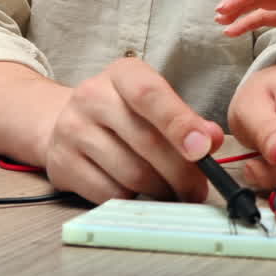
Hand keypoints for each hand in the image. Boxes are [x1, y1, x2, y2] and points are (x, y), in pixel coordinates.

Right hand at [42, 58, 224, 203]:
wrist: (63, 123)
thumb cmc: (123, 114)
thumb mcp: (155, 103)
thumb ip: (187, 119)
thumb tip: (214, 140)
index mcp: (122, 74)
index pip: (149, 94)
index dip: (179, 123)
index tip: (203, 149)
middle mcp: (92, 96)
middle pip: (145, 141)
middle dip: (181, 172)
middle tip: (198, 189)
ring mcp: (72, 130)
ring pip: (131, 173)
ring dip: (161, 190)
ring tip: (171, 191)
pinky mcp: (62, 164)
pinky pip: (110, 194)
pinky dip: (134, 200)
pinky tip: (140, 193)